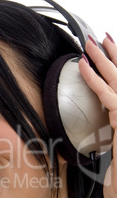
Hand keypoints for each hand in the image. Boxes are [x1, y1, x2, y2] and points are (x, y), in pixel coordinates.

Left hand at [79, 33, 116, 197]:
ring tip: (93, 40)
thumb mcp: (114, 159)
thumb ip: (108, 148)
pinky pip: (108, 94)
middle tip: (101, 37)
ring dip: (104, 58)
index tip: (107, 53)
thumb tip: (91, 154)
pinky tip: (84, 65)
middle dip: (113, 55)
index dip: (116, 68)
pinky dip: (94, 78)